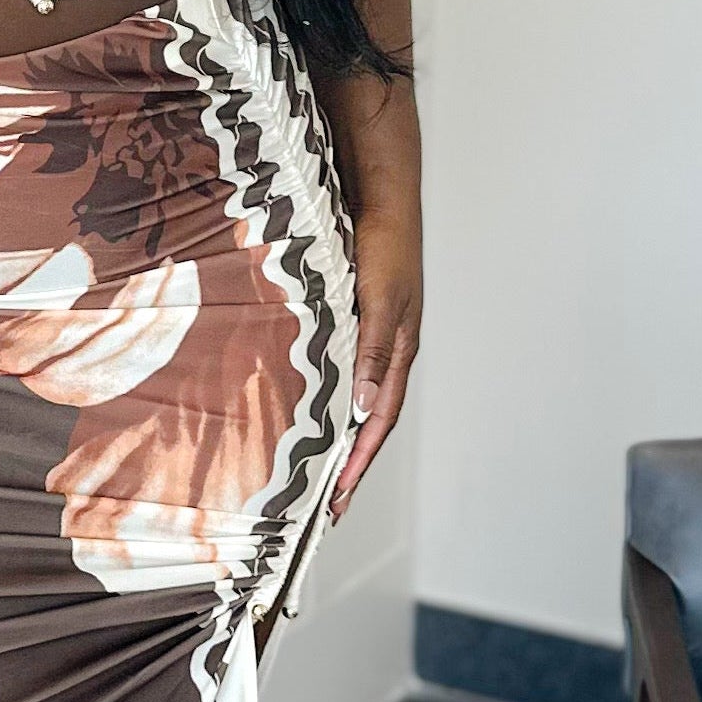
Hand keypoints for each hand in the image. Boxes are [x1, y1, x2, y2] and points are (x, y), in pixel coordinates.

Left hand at [330, 213, 419, 519]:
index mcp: (398, 353)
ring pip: (354, 399)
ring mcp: (370, 337)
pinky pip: (339, 371)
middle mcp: (385, 352)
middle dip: (350, 464)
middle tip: (325, 504)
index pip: (379, 422)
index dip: (359, 463)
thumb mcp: (379, 301)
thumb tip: (365, 409)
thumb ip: (372, 352)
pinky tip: (304, 408)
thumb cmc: (385, 245)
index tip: (337, 500)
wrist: (381, 197)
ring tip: (313, 471)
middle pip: (369, 420)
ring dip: (337, 436)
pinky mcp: (352, 320)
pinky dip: (326, 399)